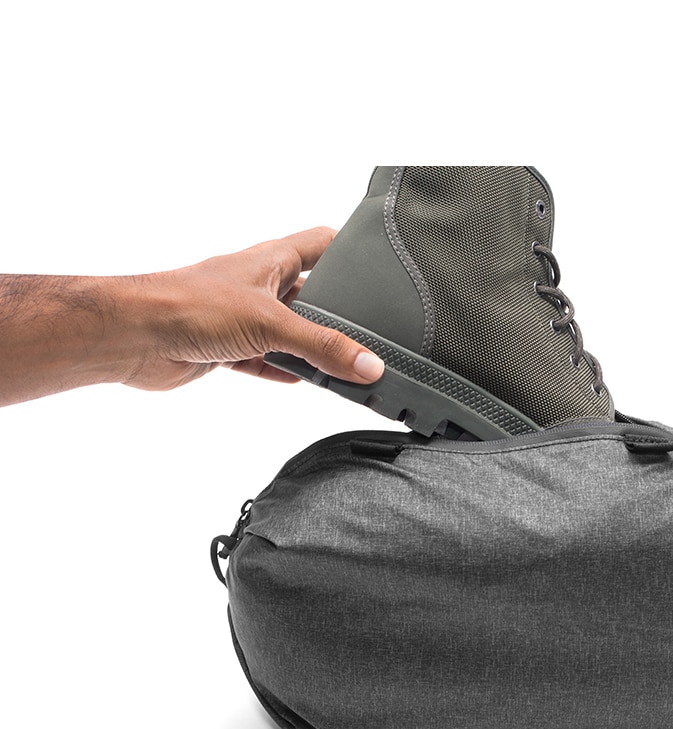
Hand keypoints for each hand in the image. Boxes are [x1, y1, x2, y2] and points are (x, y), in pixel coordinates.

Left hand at [119, 227, 383, 390]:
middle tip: (367, 333)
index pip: (323, 243)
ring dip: (310, 348)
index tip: (378, 267)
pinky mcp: (226, 347)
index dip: (350, 250)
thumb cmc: (189, 303)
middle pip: (311, 293)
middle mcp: (260, 284)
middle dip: (336, 313)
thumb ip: (323, 347)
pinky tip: (302, 380)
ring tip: (343, 365)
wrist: (133, 335)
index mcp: (273, 259)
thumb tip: (369, 365)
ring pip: (290, 331)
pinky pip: (266, 360)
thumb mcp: (272, 323)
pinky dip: (284, 370)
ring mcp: (242, 316)